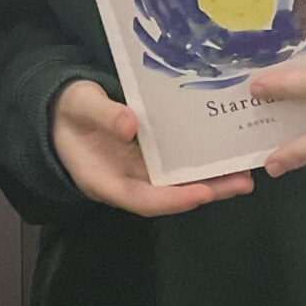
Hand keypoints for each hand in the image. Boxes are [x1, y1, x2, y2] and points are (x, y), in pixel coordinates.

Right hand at [51, 79, 254, 215]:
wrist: (59, 109)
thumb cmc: (68, 109)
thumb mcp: (80, 105)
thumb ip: (103, 115)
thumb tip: (130, 126)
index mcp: (104, 180)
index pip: (142, 199)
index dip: (173, 199)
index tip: (203, 192)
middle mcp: (126, 182)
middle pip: (169, 195)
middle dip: (207, 191)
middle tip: (242, 183)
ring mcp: (139, 171)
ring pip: (178, 182)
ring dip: (211, 181)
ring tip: (245, 174)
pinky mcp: (148, 158)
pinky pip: (177, 165)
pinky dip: (201, 163)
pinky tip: (225, 155)